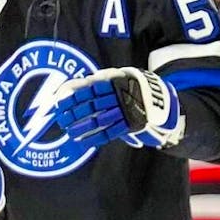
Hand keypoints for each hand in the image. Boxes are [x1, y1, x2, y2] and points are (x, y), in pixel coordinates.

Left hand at [54, 67, 182, 148]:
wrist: (159, 98)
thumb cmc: (131, 86)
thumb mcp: (118, 76)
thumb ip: (99, 79)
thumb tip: (74, 84)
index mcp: (115, 83)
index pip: (90, 90)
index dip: (74, 97)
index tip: (61, 102)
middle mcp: (119, 98)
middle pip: (92, 107)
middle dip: (75, 114)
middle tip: (61, 119)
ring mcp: (124, 113)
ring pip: (99, 121)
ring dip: (82, 128)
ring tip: (69, 132)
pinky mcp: (129, 126)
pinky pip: (109, 133)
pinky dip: (95, 139)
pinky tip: (83, 142)